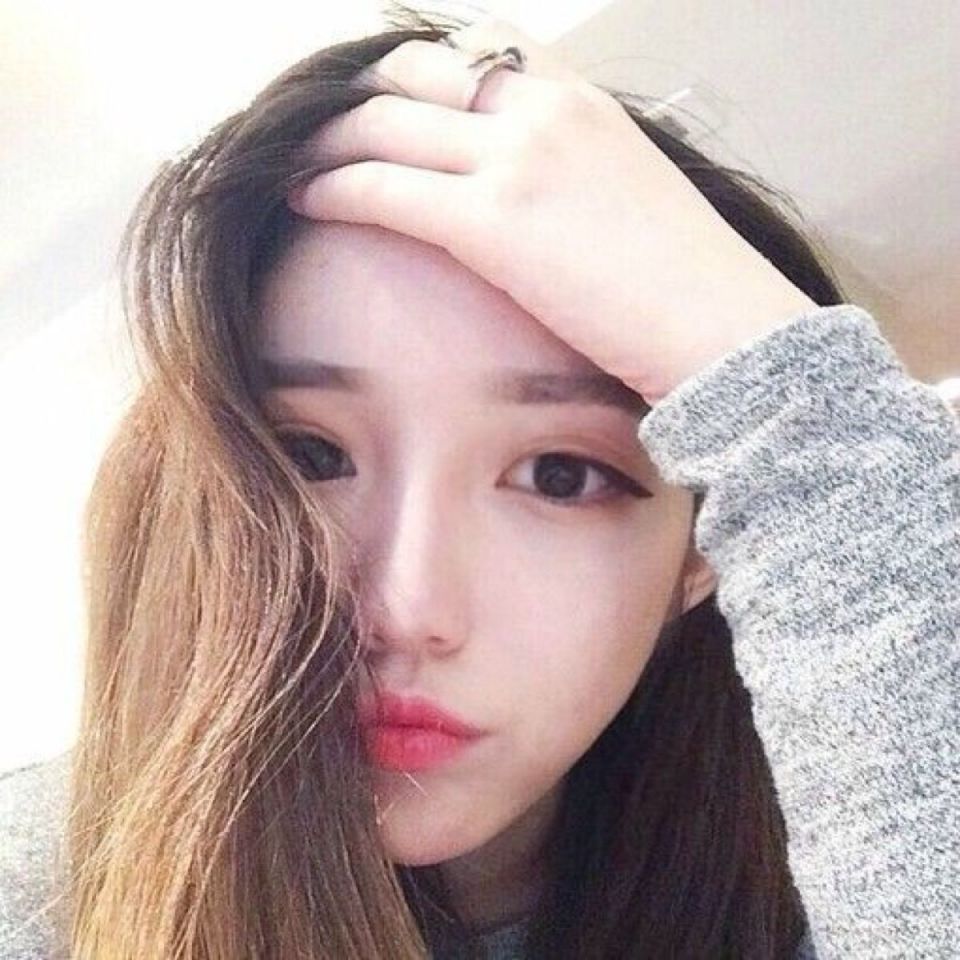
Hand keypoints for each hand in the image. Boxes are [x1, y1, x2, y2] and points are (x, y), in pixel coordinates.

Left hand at [287, 17, 816, 403]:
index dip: (408, 74)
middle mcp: (542, 110)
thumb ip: (572, 175)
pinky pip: (384, 187)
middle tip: (310, 126)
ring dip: (323, 138)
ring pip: (384, 123)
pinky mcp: (495, 222)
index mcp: (577, 100)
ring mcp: (518, 160)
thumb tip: (535, 202)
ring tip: (288, 160)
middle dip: (350, 96)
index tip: (372, 100)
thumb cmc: (685, 283)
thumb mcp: (628, 197)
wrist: (725, 329)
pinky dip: (332, 187)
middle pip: (411, 75)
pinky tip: (302, 198)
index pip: (469, 51)